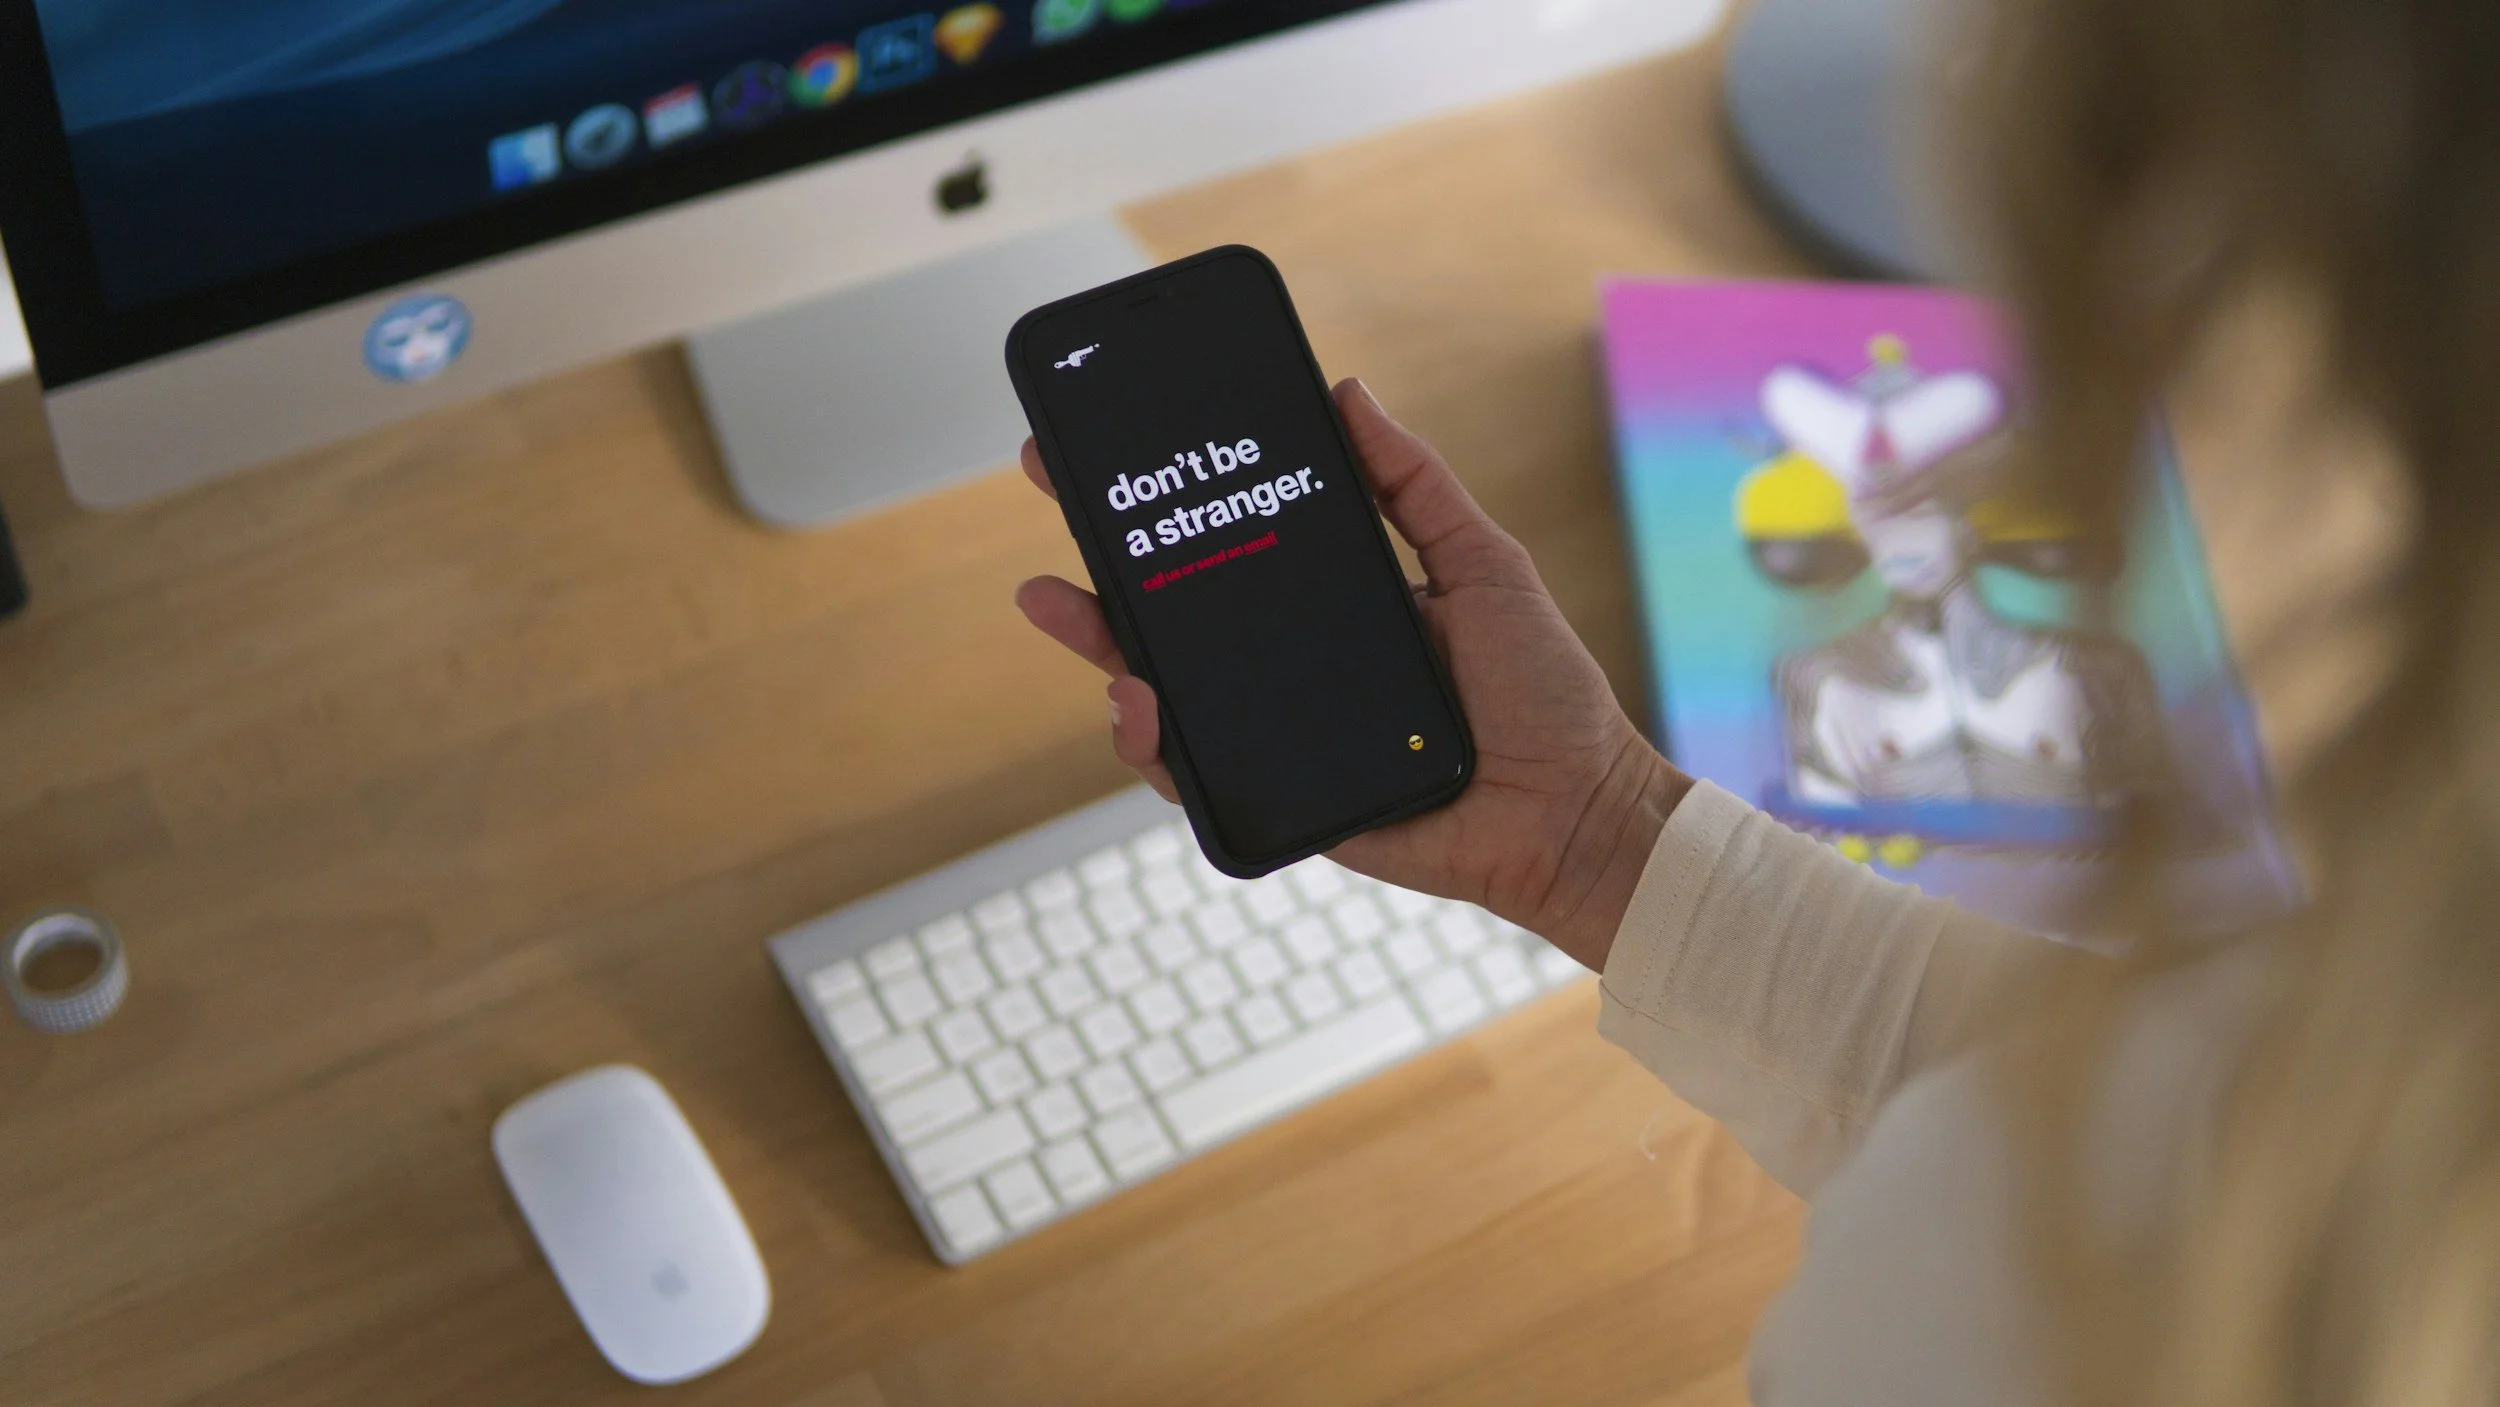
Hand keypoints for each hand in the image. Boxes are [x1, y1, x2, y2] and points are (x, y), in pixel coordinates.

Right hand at [1013, 379, 1690, 969]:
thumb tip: (1347, 394)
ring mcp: (1278, 733)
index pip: (1235, 543)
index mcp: (1335, 603)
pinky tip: (1139, 705)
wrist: (1573, 814)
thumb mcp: (1484, 563)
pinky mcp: (1277, 799)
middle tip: (1053, 491)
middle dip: (1101, 556)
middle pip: (1175, 613)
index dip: (1173, 501)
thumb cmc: (1544, 693)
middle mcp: (1294, 665)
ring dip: (1103, 649)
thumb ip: (1414, 485)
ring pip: (1163, 691)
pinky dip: (1151, 744)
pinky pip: (1194, 774)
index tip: (1119, 446)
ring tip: (1070, 611)